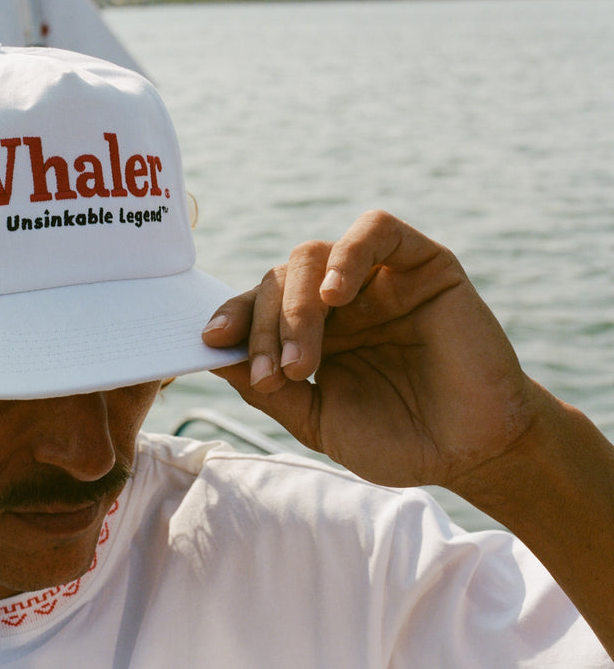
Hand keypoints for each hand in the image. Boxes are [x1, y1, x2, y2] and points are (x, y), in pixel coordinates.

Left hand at [203, 210, 541, 490]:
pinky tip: (335, 293)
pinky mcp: (422, 264)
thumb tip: (211, 353)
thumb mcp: (317, 420)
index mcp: (309, 332)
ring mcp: (377, 279)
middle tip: (278, 375)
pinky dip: (347, 253)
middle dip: (266, 328)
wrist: (472, 453)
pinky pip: (376, 229)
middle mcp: (338, 300)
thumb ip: (268, 388)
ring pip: (312, 255)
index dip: (232, 316)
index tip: (210, 339)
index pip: (257, 305)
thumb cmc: (396, 440)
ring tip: (302, 359)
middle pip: (278, 279)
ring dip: (296, 306)